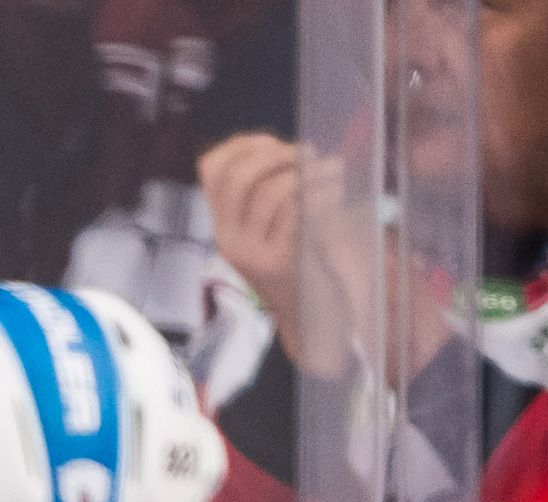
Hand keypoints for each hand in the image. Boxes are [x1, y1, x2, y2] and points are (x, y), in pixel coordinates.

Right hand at [200, 131, 349, 379]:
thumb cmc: (303, 258)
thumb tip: (268, 142)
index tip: (272, 141)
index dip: (242, 144)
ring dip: (308, 173)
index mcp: (224, 224)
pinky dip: (321, 194)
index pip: (211, 169)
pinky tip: (336, 193)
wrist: (313, 314)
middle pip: (239, 176)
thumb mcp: (275, 220)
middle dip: (278, 155)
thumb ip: (267, 184)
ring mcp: (251, 253)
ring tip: (332, 171)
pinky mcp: (280, 261)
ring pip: (271, 192)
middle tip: (307, 156)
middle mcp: (228, 239)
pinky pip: (296, 212)